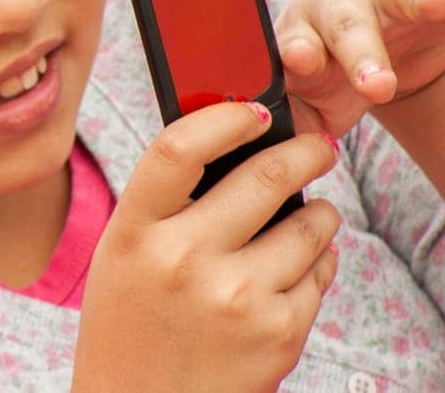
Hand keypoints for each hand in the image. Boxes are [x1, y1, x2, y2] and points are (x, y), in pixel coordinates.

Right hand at [74, 103, 340, 392]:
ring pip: (308, 225)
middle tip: (319, 145)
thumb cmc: (131, 325)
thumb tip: (242, 144)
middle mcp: (182, 261)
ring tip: (314, 213)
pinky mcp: (278, 334)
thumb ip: (167, 204)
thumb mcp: (124, 256)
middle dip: (305, 151)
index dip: (228, 117)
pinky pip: (320, 273)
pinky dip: (319, 261)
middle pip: (264, 175)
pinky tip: (300, 266)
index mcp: (132, 233)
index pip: (181, 148)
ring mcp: (235, 298)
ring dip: (320, 211)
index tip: (257, 110)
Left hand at [276, 0, 444, 137]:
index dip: (296, 54)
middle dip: (361, 53)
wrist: (378, 25)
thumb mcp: (315, 97)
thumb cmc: (334, 61)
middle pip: (347, 24)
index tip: (298, 63)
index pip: (293, 46)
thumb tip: (281, 158)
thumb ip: (296, 124)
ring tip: (432, 1)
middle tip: (376, 84)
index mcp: (303, 30)